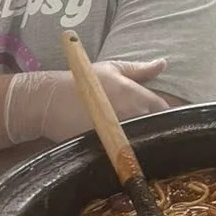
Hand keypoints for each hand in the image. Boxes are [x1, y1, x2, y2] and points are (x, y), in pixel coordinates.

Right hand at [4, 60, 168, 144]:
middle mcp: (133, 114)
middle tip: (146, 126)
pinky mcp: (107, 147)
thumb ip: (139, 70)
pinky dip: (126, 150)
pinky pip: (124, 151)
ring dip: (142, 138)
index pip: (164, 109)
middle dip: (155, 126)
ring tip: (133, 135)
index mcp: (137, 95)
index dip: (164, 113)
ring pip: (142, 140)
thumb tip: (162, 64)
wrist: (50, 101)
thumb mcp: (111, 69)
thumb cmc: (82, 81)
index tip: (158, 115)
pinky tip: (120, 146)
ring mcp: (121, 133)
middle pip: (156, 126)